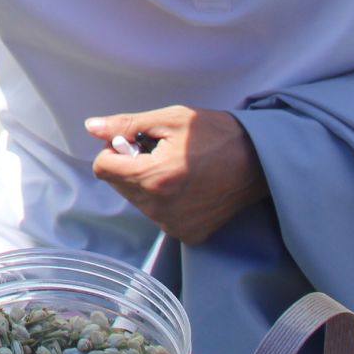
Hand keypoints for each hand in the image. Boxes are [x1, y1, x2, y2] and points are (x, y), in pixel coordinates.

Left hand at [87, 106, 267, 243]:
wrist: (261, 162)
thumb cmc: (217, 134)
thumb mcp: (171, 119)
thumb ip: (128, 124)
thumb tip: (92, 127)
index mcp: (154, 177)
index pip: (103, 167)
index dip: (115, 149)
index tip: (137, 141)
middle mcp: (160, 208)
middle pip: (118, 184)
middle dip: (131, 165)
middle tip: (162, 152)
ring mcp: (174, 225)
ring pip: (136, 200)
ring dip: (147, 183)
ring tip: (177, 167)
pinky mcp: (187, 234)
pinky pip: (158, 215)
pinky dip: (164, 200)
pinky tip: (187, 185)